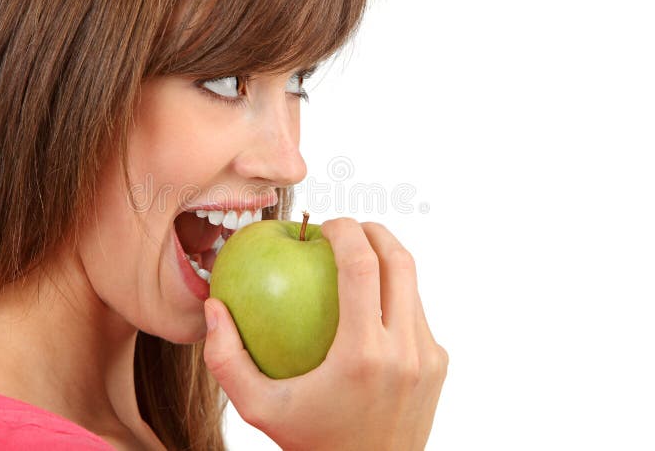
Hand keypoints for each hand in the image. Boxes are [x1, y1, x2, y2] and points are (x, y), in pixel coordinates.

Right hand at [203, 217, 447, 450]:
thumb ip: (226, 360)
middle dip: (373, 231)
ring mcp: (429, 357)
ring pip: (413, 285)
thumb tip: (215, 308)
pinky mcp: (439, 365)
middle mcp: (405, 351)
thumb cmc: (311, 443)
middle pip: (401, 261)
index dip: (346, 231)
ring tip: (354, 261)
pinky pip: (416, 313)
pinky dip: (393, 295)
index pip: (363, 267)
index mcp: (363, 356)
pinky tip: (366, 304)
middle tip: (345, 229)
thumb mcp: (259, 409)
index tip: (326, 225)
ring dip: (385, 262)